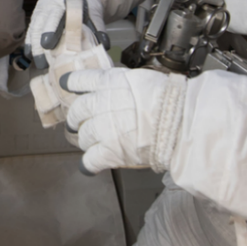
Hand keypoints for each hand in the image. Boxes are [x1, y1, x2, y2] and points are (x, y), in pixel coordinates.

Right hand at [25, 0, 105, 67]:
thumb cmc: (82, 0)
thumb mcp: (92, 8)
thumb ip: (97, 25)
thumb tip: (104, 44)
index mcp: (64, 1)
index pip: (56, 15)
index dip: (50, 29)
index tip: (48, 44)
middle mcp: (49, 5)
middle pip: (41, 25)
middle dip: (39, 44)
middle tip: (43, 62)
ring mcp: (40, 11)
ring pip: (34, 29)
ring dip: (35, 47)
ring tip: (40, 64)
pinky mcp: (35, 17)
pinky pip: (30, 31)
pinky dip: (30, 43)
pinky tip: (30, 56)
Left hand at [64, 67, 186, 173]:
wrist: (179, 120)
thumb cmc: (169, 98)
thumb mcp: (141, 79)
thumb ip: (123, 84)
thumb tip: (121, 89)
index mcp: (108, 83)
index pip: (79, 80)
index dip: (71, 84)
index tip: (66, 85)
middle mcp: (100, 104)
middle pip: (77, 112)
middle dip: (77, 118)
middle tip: (79, 123)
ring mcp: (102, 129)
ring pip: (83, 137)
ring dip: (86, 140)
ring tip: (93, 143)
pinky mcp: (108, 151)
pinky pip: (89, 161)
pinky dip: (87, 165)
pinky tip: (88, 167)